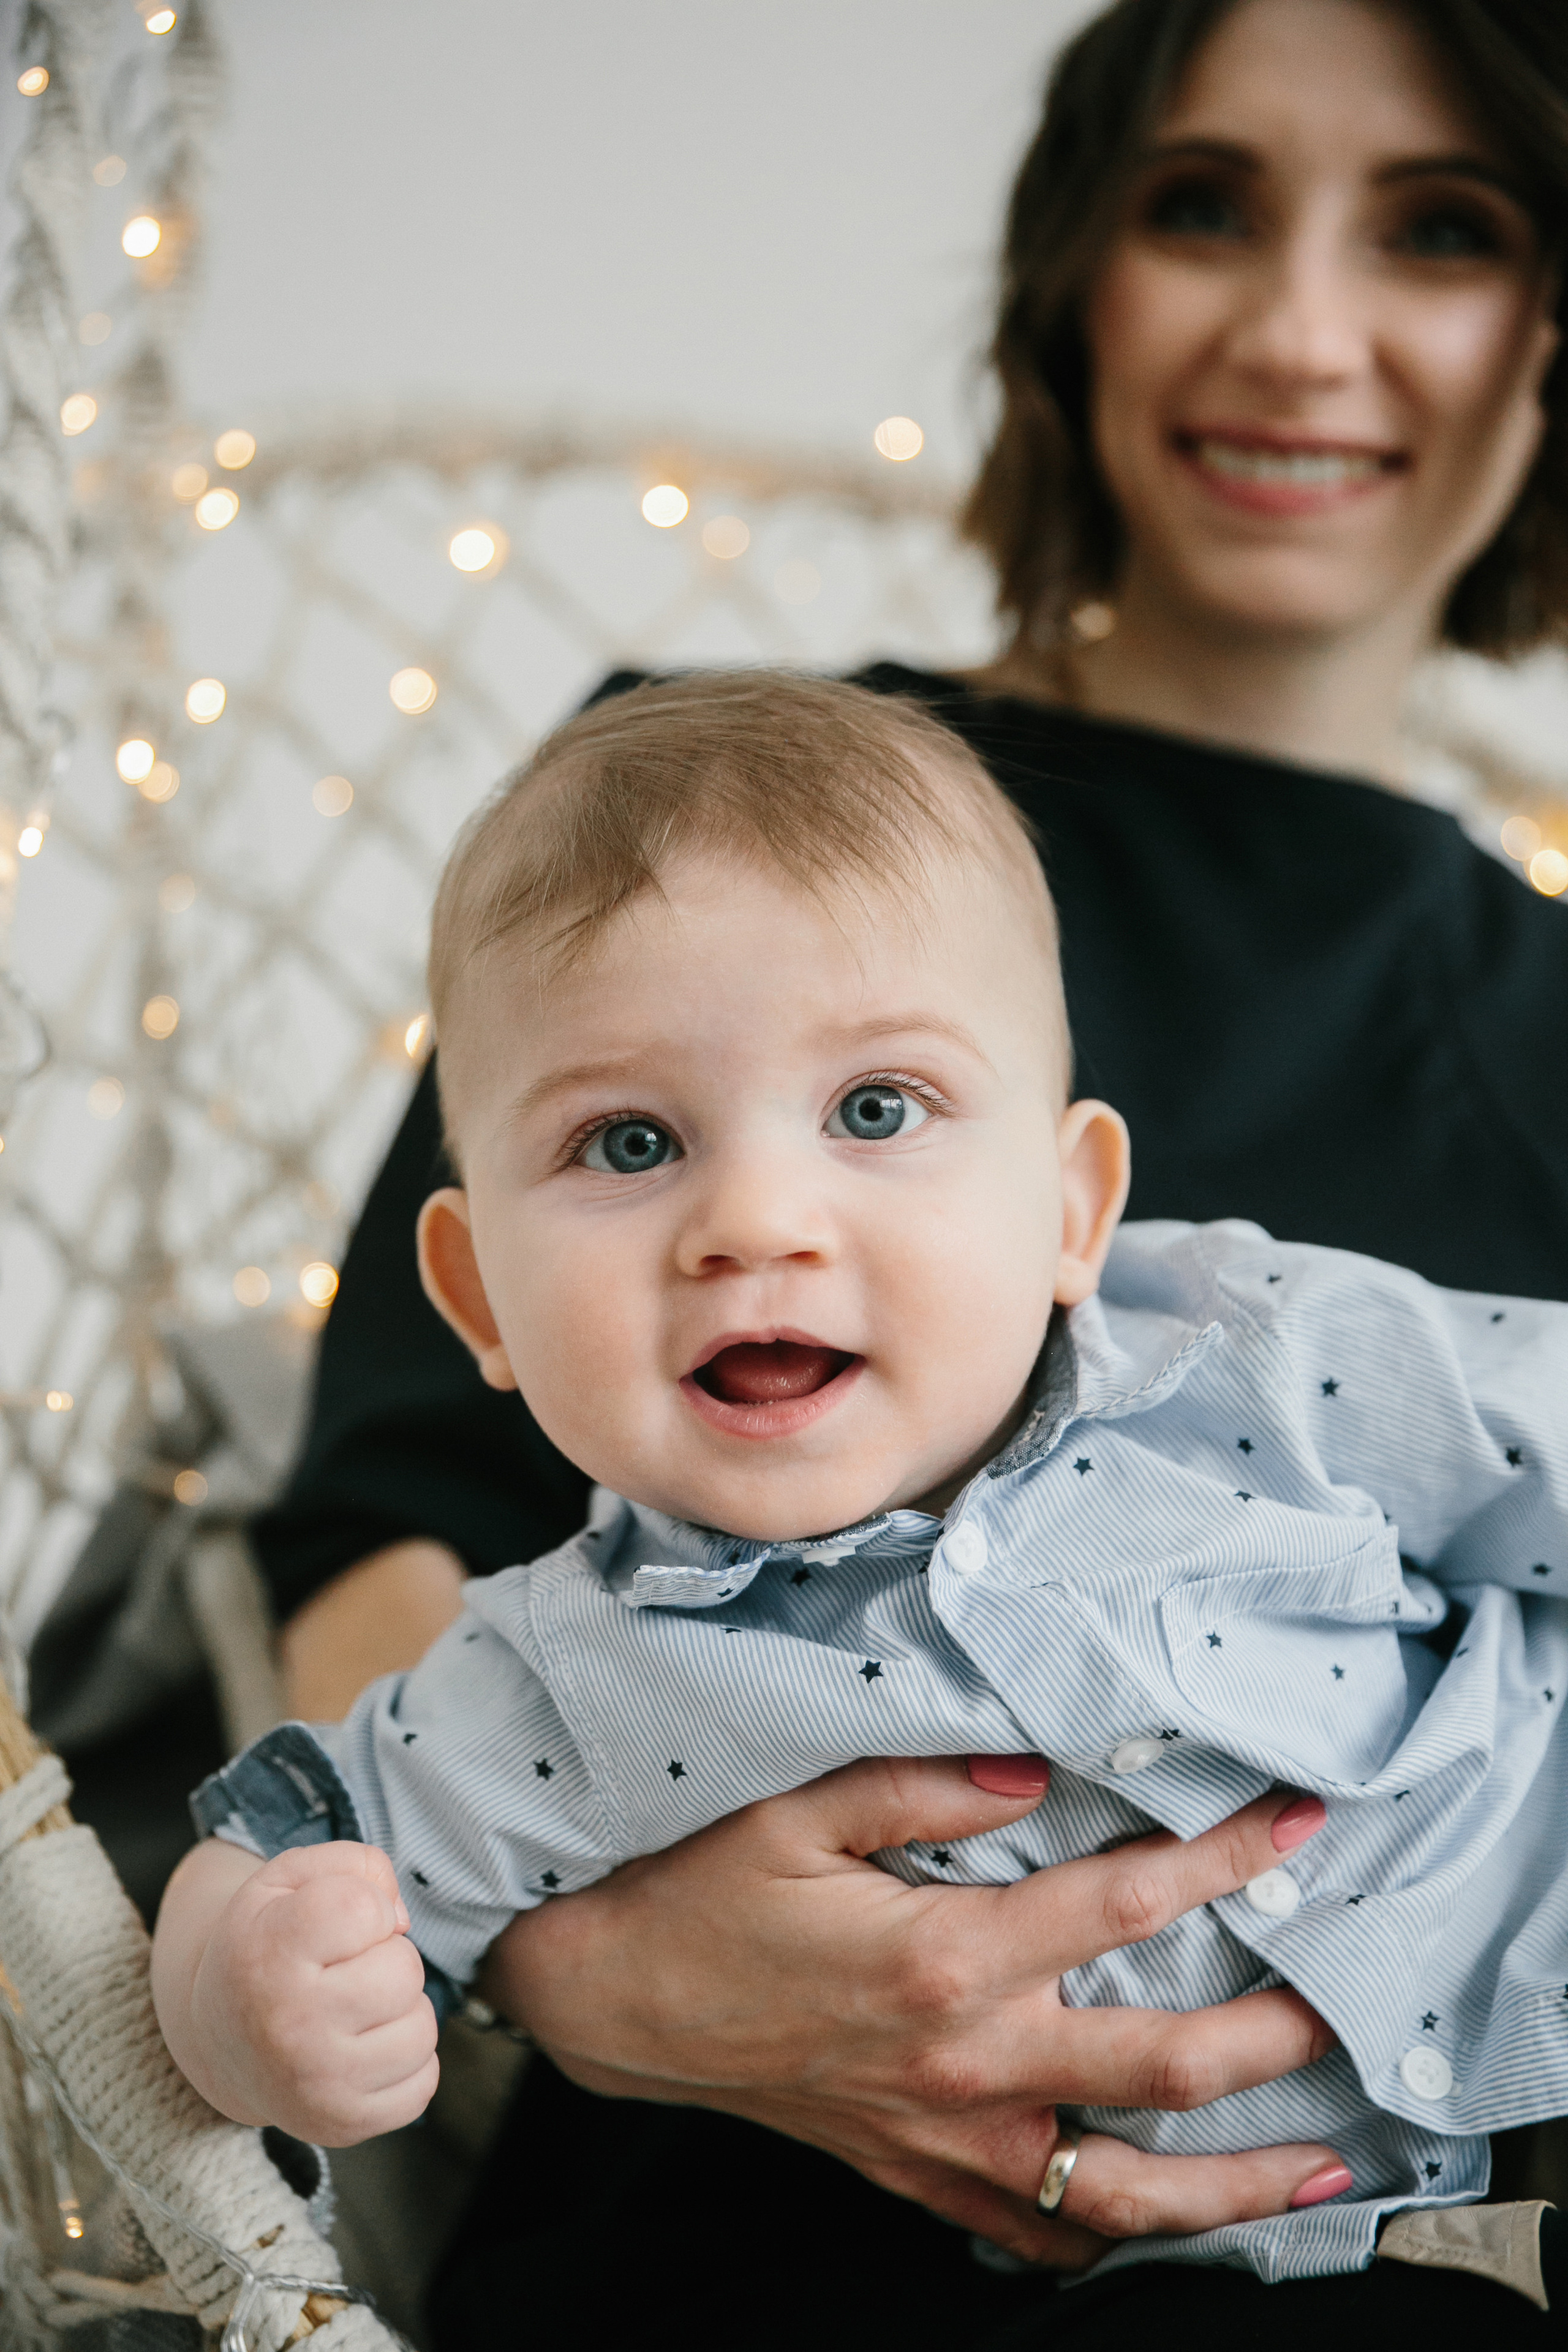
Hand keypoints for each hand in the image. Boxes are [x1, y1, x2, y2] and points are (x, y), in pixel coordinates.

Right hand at [184, 1842, 439, 2144]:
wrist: (219, 2039)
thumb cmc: (267, 1944)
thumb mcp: (288, 1880)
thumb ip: (354, 1865)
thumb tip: (400, 1921)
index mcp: (267, 1956)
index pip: (364, 1908)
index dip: (364, 1905)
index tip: (333, 1923)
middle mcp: (289, 2026)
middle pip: (404, 1971)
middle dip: (387, 1958)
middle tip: (343, 1970)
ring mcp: (317, 2085)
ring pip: (422, 2028)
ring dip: (401, 2010)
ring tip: (355, 2008)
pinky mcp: (342, 2125)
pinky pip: (424, 2083)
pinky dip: (406, 2061)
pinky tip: (364, 2048)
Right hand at [482, 1758, 1342, 2267]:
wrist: (616, 1998)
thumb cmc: (705, 1893)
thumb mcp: (800, 1807)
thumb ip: (927, 1784)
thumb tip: (1038, 1769)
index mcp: (948, 1955)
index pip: (1128, 1902)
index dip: (1226, 1859)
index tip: (1296, 1825)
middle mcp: (967, 2061)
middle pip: (1165, 2063)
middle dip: (1274, 2033)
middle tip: (1345, 2002)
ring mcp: (949, 2136)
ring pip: (1123, 2187)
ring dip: (1232, 2181)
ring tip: (1316, 2168)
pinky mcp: (919, 2175)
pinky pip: (1036, 2236)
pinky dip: (1111, 2234)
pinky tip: (1162, 2220)